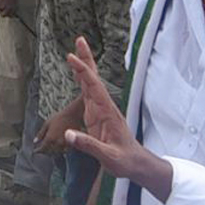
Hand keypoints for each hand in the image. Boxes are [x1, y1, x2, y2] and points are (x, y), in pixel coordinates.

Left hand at [34, 99, 83, 154]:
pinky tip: (58, 146)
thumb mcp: (47, 124)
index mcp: (49, 138)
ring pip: (57, 152)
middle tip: (42, 150)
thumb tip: (34, 142)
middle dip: (45, 151)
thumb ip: (40, 134)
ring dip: (53, 152)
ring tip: (50, 149)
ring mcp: (65, 144)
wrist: (73, 115)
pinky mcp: (71, 143)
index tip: (35, 151)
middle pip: (50, 152)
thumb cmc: (59, 117)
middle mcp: (57, 143)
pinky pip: (64, 150)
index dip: (38, 151)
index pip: (43, 149)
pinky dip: (60, 150)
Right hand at [63, 36, 141, 171]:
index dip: (82, 71)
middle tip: (79, 40)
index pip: (93, 87)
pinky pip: (87, 94)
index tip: (71, 58)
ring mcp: (100, 110)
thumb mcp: (108, 156)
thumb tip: (68, 135)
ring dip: (83, 67)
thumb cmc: (125, 160)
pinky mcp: (96, 116)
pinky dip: (81, 82)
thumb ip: (88, 145)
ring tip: (74, 52)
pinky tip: (77, 74)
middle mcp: (104, 107)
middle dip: (87, 59)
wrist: (136, 164)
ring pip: (90, 84)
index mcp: (107, 112)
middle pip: (94, 78)